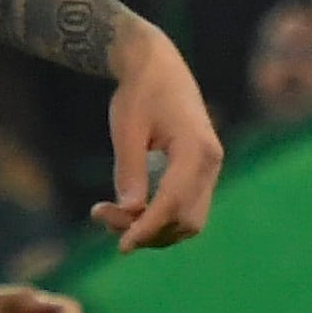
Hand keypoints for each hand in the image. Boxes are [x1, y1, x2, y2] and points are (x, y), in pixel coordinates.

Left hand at [91, 26, 221, 251]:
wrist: (157, 66)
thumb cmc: (138, 92)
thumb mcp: (126, 127)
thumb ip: (129, 169)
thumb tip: (129, 212)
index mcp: (196, 149)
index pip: (174, 203)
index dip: (148, 228)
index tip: (120, 246)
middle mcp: (211, 162)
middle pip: (186, 220)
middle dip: (147, 230)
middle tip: (101, 216)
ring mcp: (210, 168)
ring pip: (189, 219)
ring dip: (153, 227)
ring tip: (108, 214)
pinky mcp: (201, 171)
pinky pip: (186, 207)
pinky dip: (160, 217)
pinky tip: (127, 210)